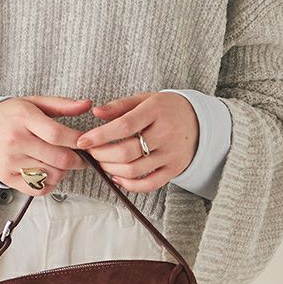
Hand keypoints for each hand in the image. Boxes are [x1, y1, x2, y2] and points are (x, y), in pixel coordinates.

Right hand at [0, 96, 93, 194]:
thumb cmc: (12, 115)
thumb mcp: (35, 103)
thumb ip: (63, 104)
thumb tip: (87, 104)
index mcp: (24, 118)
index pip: (57, 134)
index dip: (77, 141)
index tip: (87, 142)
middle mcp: (15, 140)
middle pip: (58, 158)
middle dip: (77, 160)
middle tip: (82, 157)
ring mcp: (9, 160)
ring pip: (51, 175)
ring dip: (63, 171)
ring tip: (61, 162)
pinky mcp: (5, 176)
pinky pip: (38, 188)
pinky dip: (50, 183)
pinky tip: (49, 172)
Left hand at [75, 92, 198, 192]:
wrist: (200, 121)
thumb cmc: (166, 108)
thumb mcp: (145, 99)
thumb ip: (120, 106)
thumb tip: (96, 113)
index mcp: (155, 111)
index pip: (124, 125)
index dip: (100, 135)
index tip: (83, 141)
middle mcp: (165, 133)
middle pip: (127, 152)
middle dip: (103, 155)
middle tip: (92, 153)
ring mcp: (171, 154)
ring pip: (135, 170)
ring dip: (112, 170)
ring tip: (102, 163)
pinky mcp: (175, 169)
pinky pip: (150, 184)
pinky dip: (130, 185)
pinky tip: (118, 178)